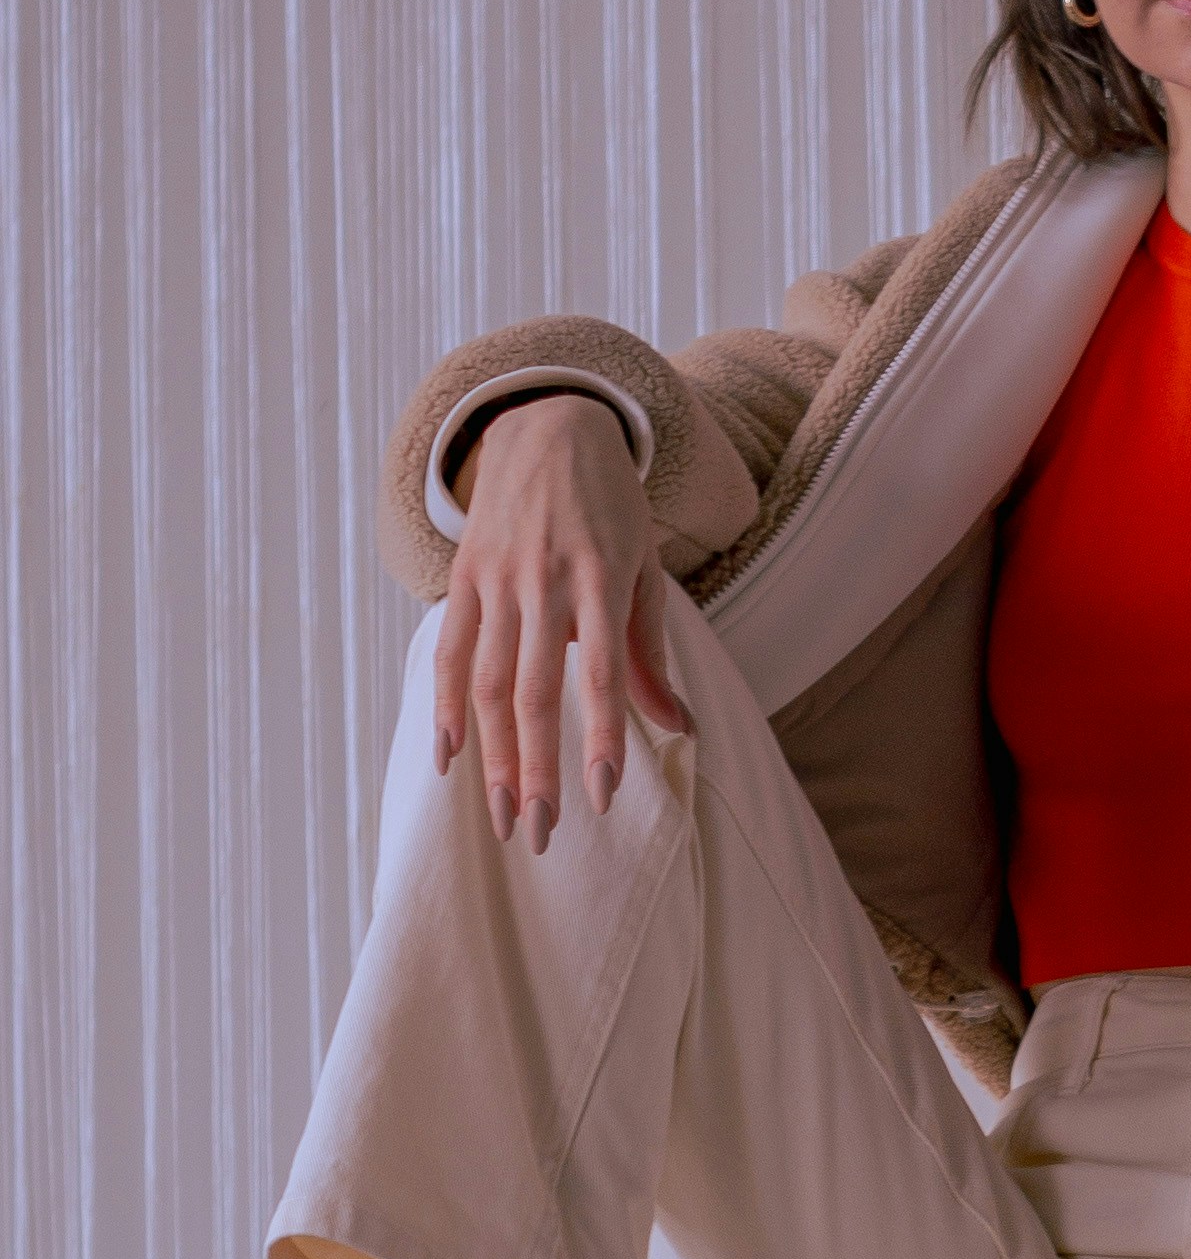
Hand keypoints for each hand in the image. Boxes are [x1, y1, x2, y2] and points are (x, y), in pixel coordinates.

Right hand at [432, 396, 691, 851]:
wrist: (549, 425)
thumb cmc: (612, 509)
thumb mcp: (644, 568)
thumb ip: (650, 652)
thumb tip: (678, 728)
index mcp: (601, 577)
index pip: (603, 673)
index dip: (601, 737)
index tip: (603, 796)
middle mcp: (545, 580)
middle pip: (537, 690)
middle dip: (537, 769)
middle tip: (539, 833)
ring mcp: (498, 578)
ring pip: (488, 682)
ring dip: (494, 756)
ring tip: (503, 815)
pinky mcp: (465, 576)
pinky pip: (449, 650)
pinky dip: (444, 706)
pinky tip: (450, 757)